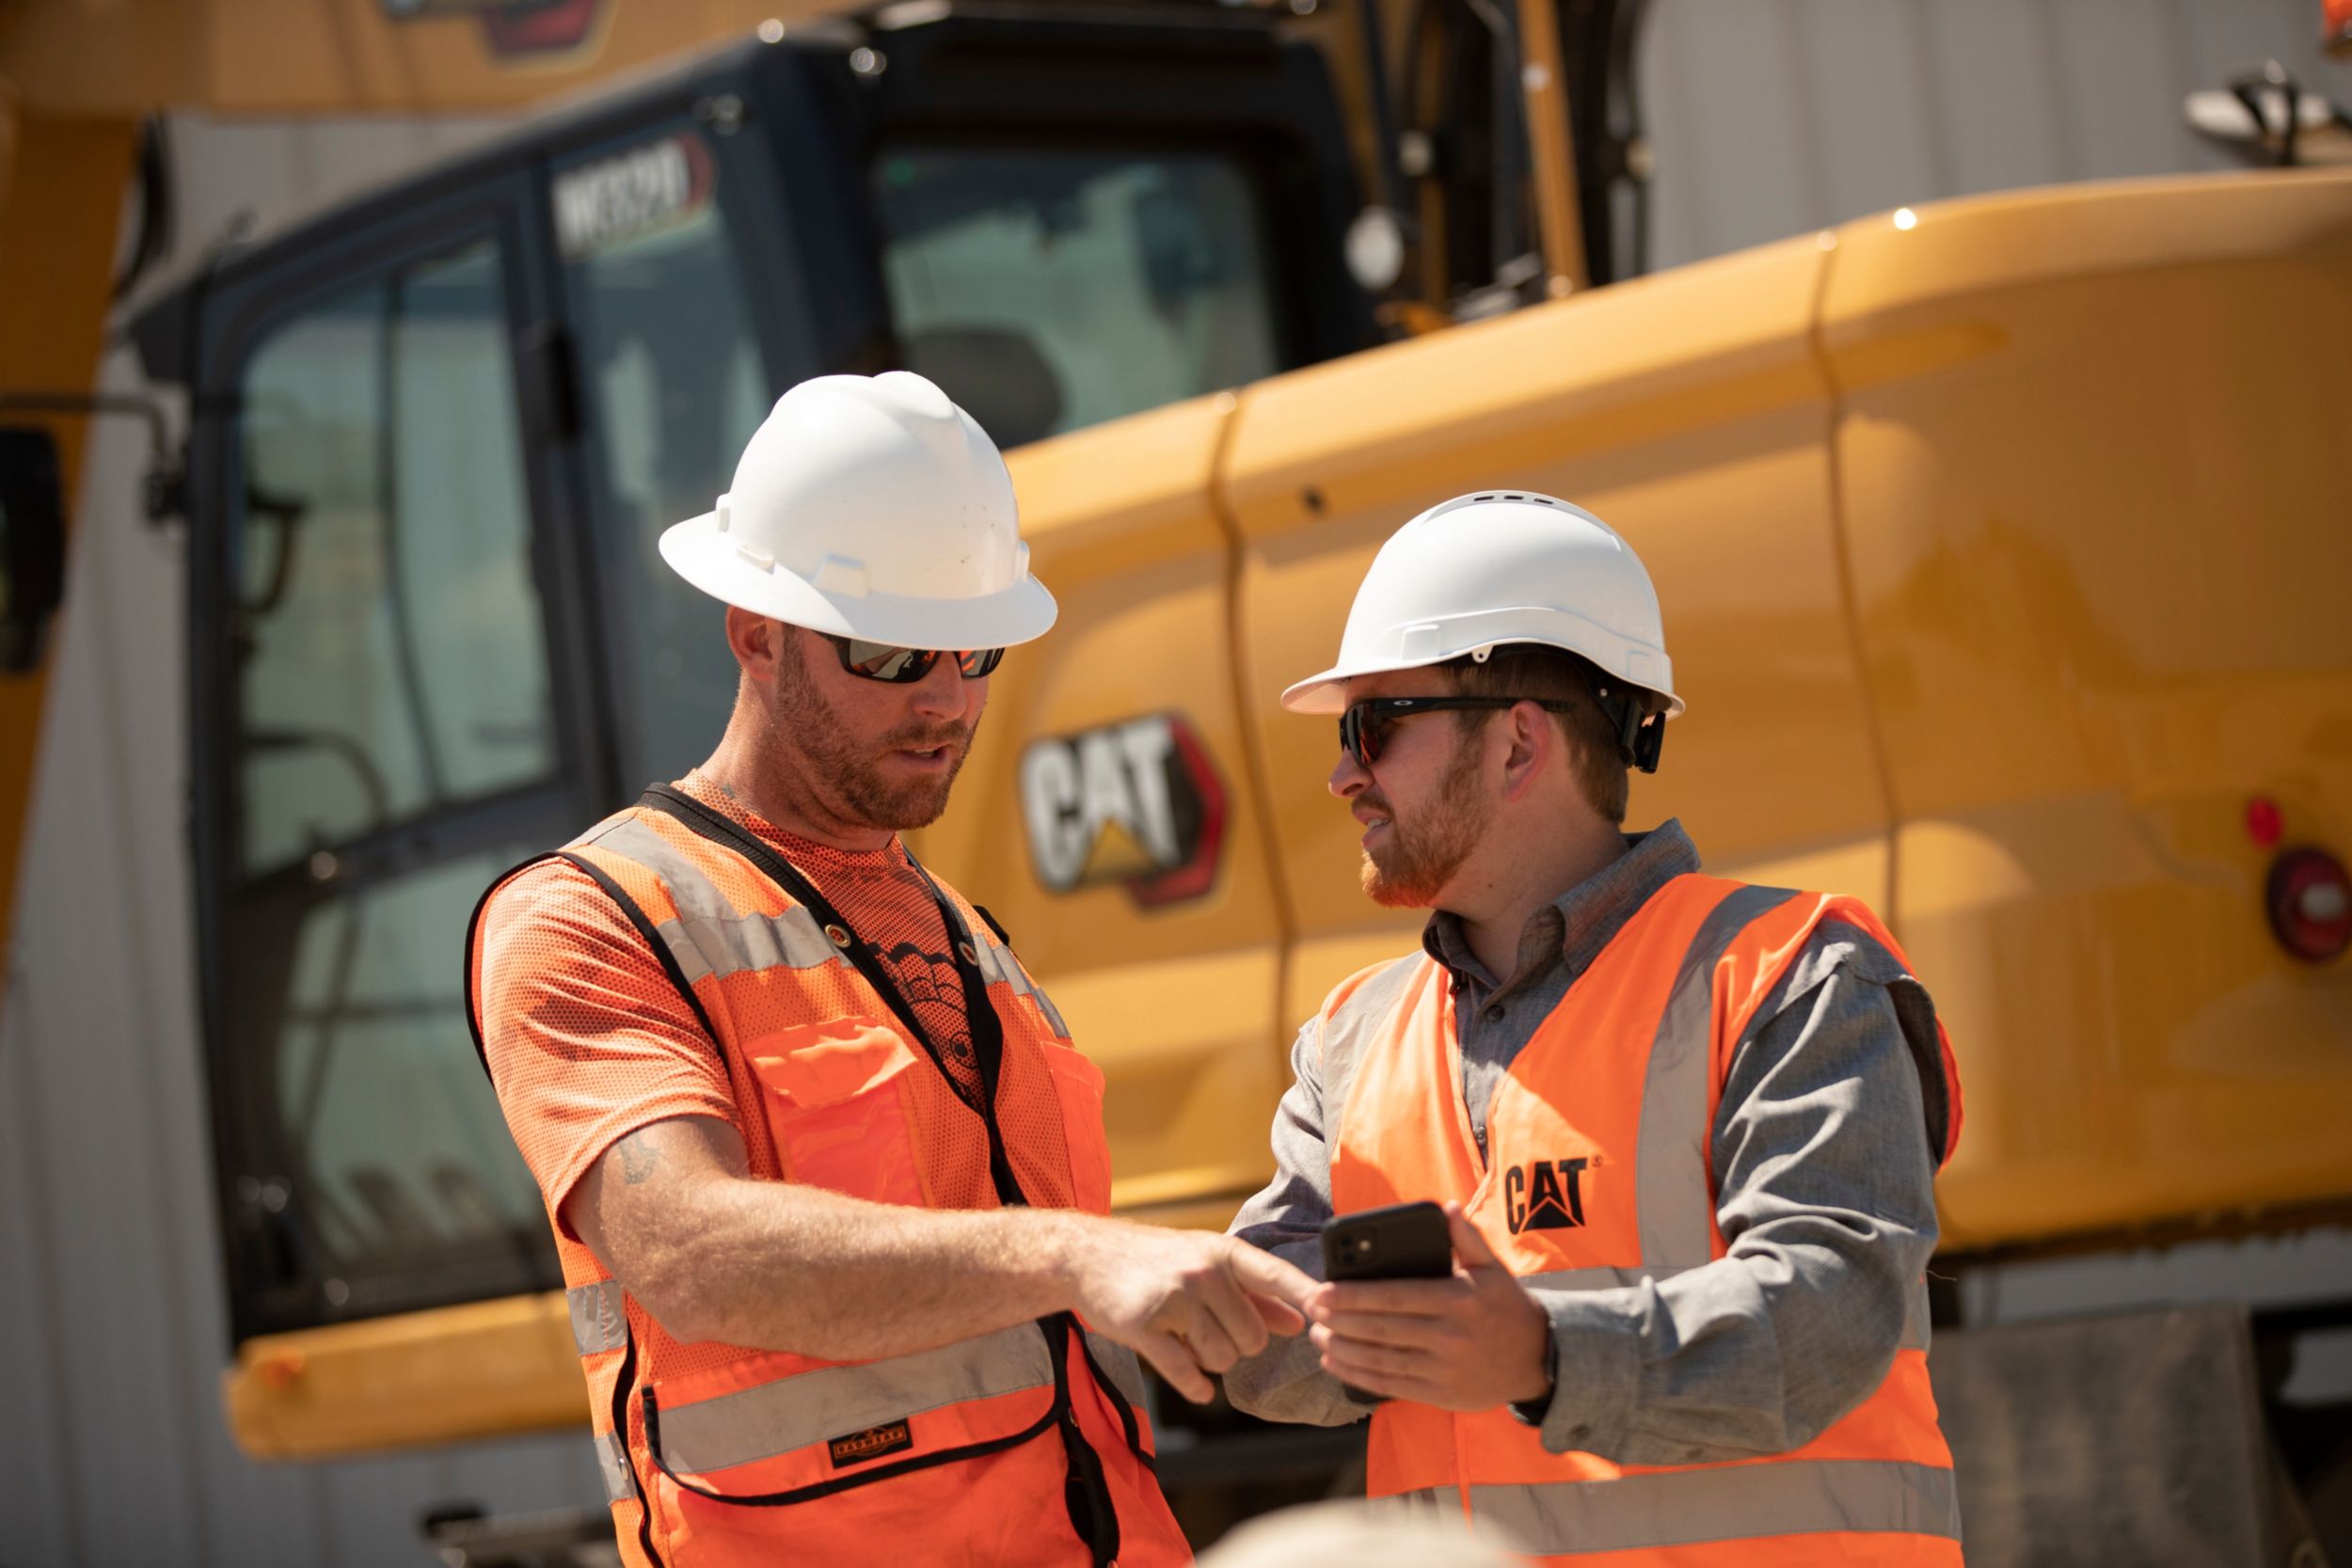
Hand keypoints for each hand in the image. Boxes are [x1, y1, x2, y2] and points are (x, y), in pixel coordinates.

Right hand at [1060, 1219, 1314, 1402]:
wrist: (1087, 1256)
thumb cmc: (1156, 1261)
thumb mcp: (1207, 1264)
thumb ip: (1256, 1295)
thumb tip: (1301, 1321)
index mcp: (1224, 1253)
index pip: (1276, 1276)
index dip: (1307, 1296)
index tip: (1332, 1311)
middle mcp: (1203, 1271)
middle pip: (1253, 1337)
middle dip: (1237, 1344)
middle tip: (1209, 1329)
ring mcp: (1174, 1298)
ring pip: (1223, 1358)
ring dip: (1210, 1360)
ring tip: (1188, 1338)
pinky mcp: (1144, 1326)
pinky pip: (1186, 1373)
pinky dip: (1195, 1387)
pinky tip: (1196, 1386)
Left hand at [1306, 1202, 1551, 1411]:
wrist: (1538, 1360)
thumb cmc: (1507, 1307)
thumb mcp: (1492, 1268)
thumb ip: (1466, 1238)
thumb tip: (1446, 1208)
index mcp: (1457, 1300)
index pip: (1394, 1297)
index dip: (1354, 1295)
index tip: (1323, 1290)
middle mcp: (1449, 1336)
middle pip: (1381, 1329)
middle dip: (1339, 1321)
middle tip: (1311, 1311)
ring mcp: (1444, 1369)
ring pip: (1381, 1359)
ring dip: (1343, 1349)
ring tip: (1318, 1337)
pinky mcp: (1440, 1394)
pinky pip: (1391, 1384)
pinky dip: (1358, 1375)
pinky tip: (1336, 1364)